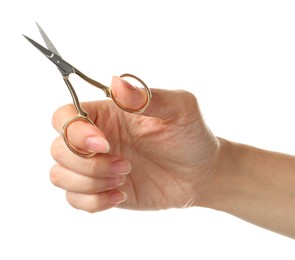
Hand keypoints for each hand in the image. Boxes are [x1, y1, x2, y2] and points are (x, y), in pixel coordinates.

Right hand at [50, 76, 219, 211]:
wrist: (200, 173)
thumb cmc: (190, 137)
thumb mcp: (180, 109)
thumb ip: (147, 97)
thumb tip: (116, 82)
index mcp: (108, 115)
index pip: (64, 116)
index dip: (73, 131)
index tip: (104, 144)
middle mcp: (97, 139)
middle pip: (58, 149)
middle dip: (87, 163)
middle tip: (125, 165)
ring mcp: (97, 166)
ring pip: (60, 175)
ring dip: (89, 182)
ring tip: (124, 179)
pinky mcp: (102, 190)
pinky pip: (75, 200)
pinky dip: (94, 201)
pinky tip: (121, 195)